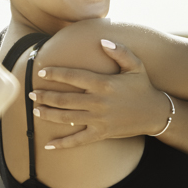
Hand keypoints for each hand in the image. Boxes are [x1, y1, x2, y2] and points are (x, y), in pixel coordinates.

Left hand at [30, 40, 168, 148]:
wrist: (156, 113)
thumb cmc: (143, 87)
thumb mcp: (136, 65)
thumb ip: (120, 51)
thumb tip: (102, 41)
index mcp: (104, 83)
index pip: (74, 77)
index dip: (56, 74)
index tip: (41, 72)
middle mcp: (99, 102)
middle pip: (65, 99)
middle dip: (46, 96)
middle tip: (31, 93)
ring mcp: (99, 119)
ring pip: (67, 118)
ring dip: (49, 114)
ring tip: (35, 110)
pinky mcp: (101, 133)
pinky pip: (78, 140)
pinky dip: (62, 144)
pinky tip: (48, 145)